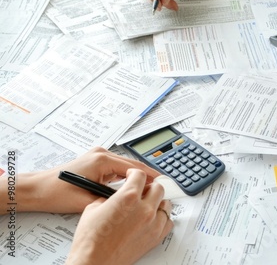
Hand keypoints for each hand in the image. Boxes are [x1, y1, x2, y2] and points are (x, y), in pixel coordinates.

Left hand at [22, 147, 160, 213]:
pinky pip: (116, 167)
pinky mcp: (95, 161)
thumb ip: (112, 198)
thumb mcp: (88, 200)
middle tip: (160, 186)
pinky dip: (125, 175)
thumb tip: (130, 199)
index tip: (161, 183)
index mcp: (101, 160)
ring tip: (148, 186)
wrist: (38, 189)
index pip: (132, 167)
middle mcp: (101, 154)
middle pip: (131, 164)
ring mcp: (98, 156)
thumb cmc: (57, 192)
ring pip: (124, 166)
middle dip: (145, 175)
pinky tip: (131, 184)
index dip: (149, 176)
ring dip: (135, 176)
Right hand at [66, 169, 172, 264]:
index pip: (140, 175)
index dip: (134, 174)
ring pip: (165, 203)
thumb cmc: (90, 241)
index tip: (133, 176)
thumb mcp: (93, 208)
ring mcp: (152, 223)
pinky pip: (168, 221)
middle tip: (142, 189)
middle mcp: (144, 209)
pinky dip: (162, 218)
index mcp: (128, 197)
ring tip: (147, 204)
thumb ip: (109, 196)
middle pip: (157, 187)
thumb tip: (116, 194)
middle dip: (149, 186)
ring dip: (157, 201)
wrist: (94, 263)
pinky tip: (153, 218)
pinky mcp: (156, 237)